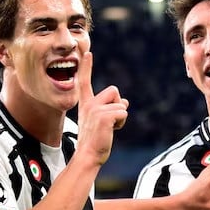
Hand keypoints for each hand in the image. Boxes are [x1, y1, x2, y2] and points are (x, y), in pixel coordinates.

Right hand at [75, 51, 128, 166]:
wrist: (88, 155)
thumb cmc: (95, 142)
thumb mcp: (102, 123)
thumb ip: (111, 110)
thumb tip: (125, 102)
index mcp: (86, 104)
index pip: (84, 82)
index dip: (86, 67)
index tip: (87, 53)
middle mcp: (89, 104)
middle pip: (113, 91)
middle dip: (117, 104)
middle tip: (109, 122)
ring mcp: (96, 109)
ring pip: (121, 103)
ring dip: (121, 116)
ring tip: (109, 129)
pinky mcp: (104, 116)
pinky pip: (123, 112)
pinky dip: (122, 122)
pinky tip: (112, 131)